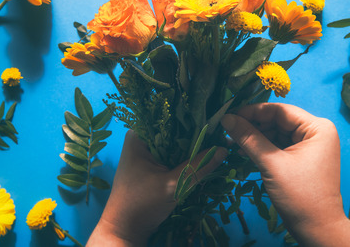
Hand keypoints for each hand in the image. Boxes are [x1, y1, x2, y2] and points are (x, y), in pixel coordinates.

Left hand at [87, 130, 226, 246]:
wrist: (125, 230)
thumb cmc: (141, 204)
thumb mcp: (173, 184)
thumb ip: (198, 166)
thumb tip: (225, 149)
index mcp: (139, 136)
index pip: (170, 118)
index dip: (193, 118)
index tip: (216, 120)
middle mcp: (143, 140)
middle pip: (175, 132)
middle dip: (196, 135)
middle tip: (221, 134)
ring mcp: (147, 154)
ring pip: (176, 145)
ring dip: (194, 148)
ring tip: (218, 143)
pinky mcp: (153, 166)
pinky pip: (174, 157)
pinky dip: (187, 159)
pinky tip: (205, 158)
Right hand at [221, 103, 349, 245]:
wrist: (316, 228)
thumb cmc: (300, 195)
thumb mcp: (271, 163)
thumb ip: (248, 138)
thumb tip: (226, 118)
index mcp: (317, 128)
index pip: (279, 110)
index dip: (253, 111)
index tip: (230, 115)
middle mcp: (315, 132)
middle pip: (277, 120)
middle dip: (252, 126)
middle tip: (228, 130)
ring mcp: (309, 145)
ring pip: (275, 132)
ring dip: (255, 137)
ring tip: (233, 142)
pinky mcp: (301, 157)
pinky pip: (278, 145)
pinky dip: (262, 147)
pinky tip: (244, 150)